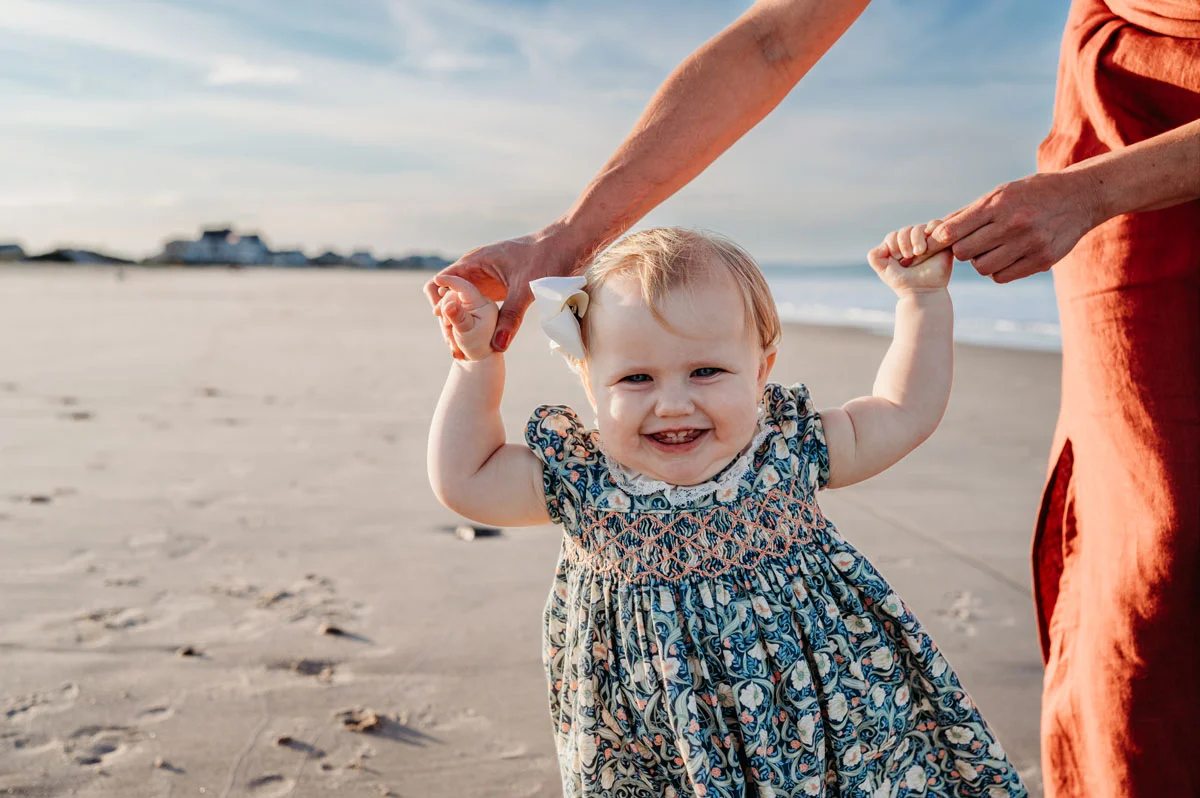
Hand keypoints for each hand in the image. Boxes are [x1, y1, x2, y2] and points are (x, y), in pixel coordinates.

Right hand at [425, 224, 583, 356]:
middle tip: (454, 347)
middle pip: (448, 296)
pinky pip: (480, 307)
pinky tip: (481, 342)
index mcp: (475, 262)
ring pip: (464, 304)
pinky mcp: (499, 289)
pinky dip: (477, 323)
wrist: (569, 245)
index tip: (448, 328)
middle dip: (448, 321)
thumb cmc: (547, 256)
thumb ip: (511, 316)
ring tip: (463, 350)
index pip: (441, 283)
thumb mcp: (527, 288)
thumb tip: (498, 345)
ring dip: (461, 324)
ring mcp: (486, 280)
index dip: (439, 305)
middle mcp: (475, 270)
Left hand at [868, 221, 952, 295]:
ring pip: (919, 228)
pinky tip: (928, 242)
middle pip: (905, 230)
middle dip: (903, 242)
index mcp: (899, 247)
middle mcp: (913, 243)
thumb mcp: (883, 270)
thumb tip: (882, 244)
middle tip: (908, 256)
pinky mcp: (941, 241)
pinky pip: (937, 225)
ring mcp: (927, 241)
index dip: (893, 244)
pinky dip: (932, 228)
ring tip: (918, 252)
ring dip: (916, 238)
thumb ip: (874, 256)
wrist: (922, 291)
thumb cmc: (903, 282)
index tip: (897, 258)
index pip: (893, 236)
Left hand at [929, 170, 1100, 283]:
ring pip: (981, 268)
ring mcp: (1029, 244)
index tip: (941, 240)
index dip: (941, 239)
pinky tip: (1006, 257)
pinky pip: (1001, 277)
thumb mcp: (999, 193)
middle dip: (962, 250)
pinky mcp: (1042, 260)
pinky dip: (997, 270)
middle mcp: (1013, 224)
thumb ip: (966, 214)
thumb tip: (932, 232)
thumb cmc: (1030, 194)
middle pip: (963, 252)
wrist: (1079, 197)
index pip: (952, 231)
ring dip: (980, 261)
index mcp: (998, 204)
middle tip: (972, 243)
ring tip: (993, 248)